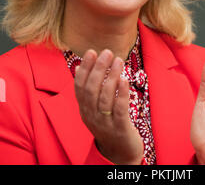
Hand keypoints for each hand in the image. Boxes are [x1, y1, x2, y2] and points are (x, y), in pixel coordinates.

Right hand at [74, 48, 143, 164]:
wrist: (120, 153)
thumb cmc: (108, 124)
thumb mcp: (94, 108)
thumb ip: (88, 89)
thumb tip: (79, 66)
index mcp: (84, 109)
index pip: (80, 86)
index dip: (85, 69)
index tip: (91, 52)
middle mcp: (91, 116)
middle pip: (92, 89)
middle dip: (98, 69)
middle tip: (107, 52)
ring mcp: (105, 123)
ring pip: (105, 97)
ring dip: (111, 76)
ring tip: (118, 60)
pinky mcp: (120, 128)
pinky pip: (119, 109)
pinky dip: (121, 93)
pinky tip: (124, 79)